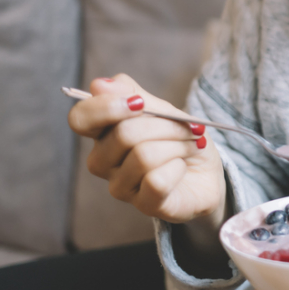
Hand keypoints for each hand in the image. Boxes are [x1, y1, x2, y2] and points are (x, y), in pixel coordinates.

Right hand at [68, 74, 225, 224]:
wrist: (208, 173)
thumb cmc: (180, 139)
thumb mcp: (163, 110)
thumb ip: (133, 95)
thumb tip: (98, 84)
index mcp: (103, 133)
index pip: (80, 118)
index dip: (106, 107)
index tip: (140, 103)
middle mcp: (103, 161)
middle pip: (123, 134)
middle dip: (166, 125)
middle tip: (189, 127)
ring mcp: (120, 186)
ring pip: (144, 156)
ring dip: (178, 145)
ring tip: (191, 146)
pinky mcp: (144, 205)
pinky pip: (157, 180)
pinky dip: (178, 167)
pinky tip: (182, 168)